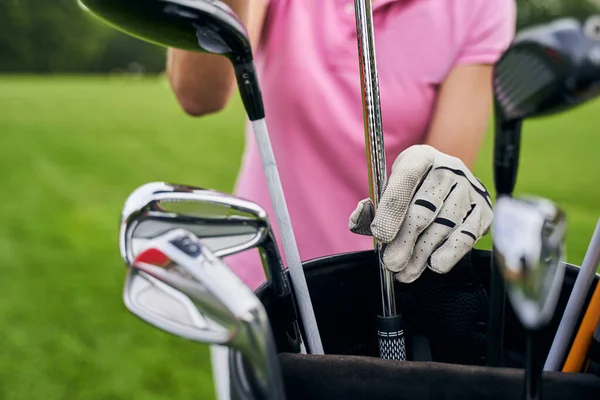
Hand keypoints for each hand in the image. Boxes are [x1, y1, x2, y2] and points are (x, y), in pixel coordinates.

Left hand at [349, 145, 492, 282]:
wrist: (449, 183)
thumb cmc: (411, 190)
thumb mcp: (388, 189)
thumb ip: (371, 208)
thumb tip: (357, 220)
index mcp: (420, 157)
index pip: (406, 179)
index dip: (392, 208)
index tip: (380, 235)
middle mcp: (449, 169)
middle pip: (425, 208)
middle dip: (405, 239)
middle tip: (391, 262)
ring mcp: (470, 189)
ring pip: (444, 226)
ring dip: (422, 253)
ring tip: (405, 272)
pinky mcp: (484, 211)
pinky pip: (467, 236)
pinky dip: (450, 253)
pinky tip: (434, 265)